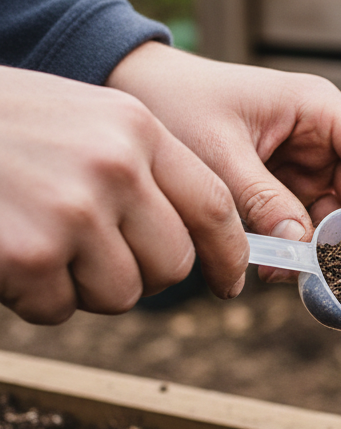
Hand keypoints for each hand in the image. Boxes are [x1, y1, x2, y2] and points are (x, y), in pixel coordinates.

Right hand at [0, 66, 247, 323]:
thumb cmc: (3, 125)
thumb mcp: (87, 120)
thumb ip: (144, 168)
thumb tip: (200, 239)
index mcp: (137, 130)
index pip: (215, 206)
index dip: (229, 254)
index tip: (230, 280)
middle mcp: (115, 168)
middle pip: (173, 263)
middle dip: (143, 274)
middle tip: (96, 257)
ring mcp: (72, 211)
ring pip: (123, 294)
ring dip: (85, 287)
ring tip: (43, 245)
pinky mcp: (28, 254)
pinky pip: (61, 309)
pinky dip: (35, 298)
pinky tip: (9, 254)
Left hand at [107, 44, 340, 281]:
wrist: (129, 88)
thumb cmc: (174, 103)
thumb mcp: (216, 152)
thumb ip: (259, 199)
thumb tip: (302, 247)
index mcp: (319, 110)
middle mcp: (321, 137)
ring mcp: (303, 163)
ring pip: (340, 216)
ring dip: (332, 251)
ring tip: (315, 280)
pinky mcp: (282, 186)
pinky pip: (307, 224)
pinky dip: (301, 250)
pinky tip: (283, 270)